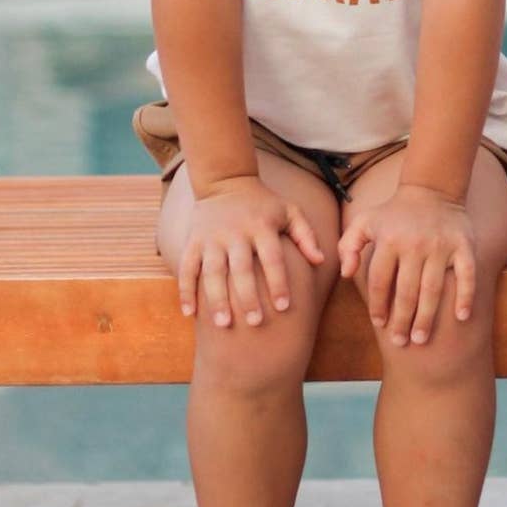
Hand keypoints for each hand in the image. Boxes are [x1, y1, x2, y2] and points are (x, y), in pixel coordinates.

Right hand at [180, 175, 323, 326]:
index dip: (278, 283)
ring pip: (212, 271)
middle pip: (241, 268)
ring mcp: (212, 238)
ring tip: (223, 324)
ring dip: (216, 299)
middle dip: (248, 296)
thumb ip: (306, 236)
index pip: (272, 258)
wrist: (225, 181)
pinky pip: (187, 268)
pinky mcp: (193, 241)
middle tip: (255, 322)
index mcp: (262, 226)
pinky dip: (186, 291)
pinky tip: (190, 313)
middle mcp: (236, 233)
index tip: (283, 308)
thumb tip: (321, 261)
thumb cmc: (264, 204)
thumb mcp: (290, 211)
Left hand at [338, 184, 475, 347]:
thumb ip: (348, 245)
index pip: (380, 281)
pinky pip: (466, 274)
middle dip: (402, 320)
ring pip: (432, 289)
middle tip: (401, 341)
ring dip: (427, 317)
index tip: (379, 323)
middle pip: (406, 291)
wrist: (433, 189)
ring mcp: (441, 246)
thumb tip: (345, 273)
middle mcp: (414, 244)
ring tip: (421, 339)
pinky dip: (465, 296)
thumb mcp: (365, 221)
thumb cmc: (394, 212)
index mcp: (389, 239)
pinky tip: (461, 317)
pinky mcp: (463, 245)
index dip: (378, 305)